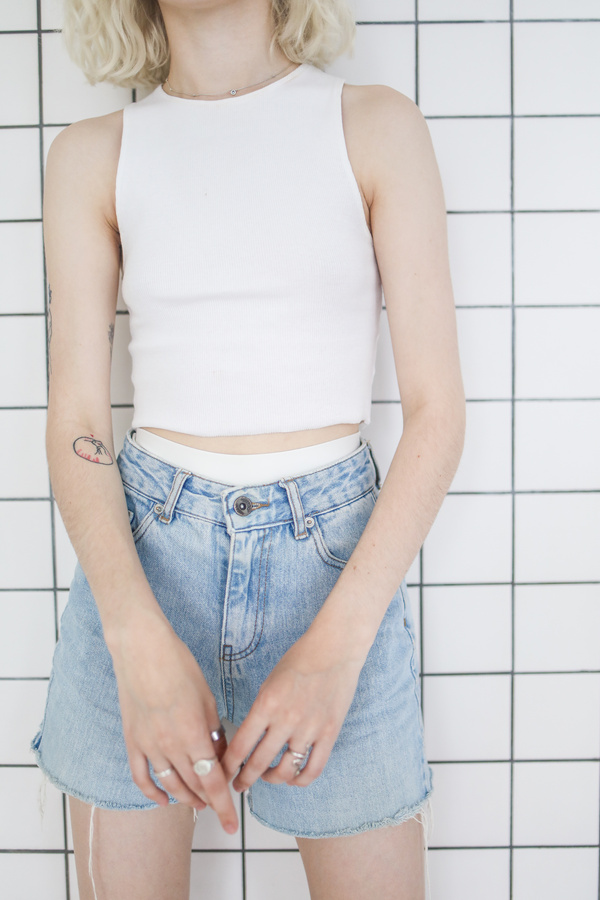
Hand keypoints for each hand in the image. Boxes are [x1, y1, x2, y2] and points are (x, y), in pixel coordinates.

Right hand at [110, 609, 237, 833]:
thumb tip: (218, 753)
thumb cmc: (178, 665)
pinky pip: (141, 776)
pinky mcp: (132, 740)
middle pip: (192, 786)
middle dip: (208, 802)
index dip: (224, 805)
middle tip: (219, 808)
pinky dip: (152, 792)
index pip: (212, 781)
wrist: (141, 649)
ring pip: (169, 784)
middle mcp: (170, 745)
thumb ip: (212, 730)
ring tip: (197, 805)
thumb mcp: (206, 696)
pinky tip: (163, 800)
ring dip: (185, 798)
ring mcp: (148, 745)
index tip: (232, 823)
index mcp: (193, 733)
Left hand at [220, 627, 364, 790]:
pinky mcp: (329, 734)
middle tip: (238, 784)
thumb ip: (260, 711)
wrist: (334, 649)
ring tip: (267, 777)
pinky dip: (300, 780)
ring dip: (271, 780)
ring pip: (285, 771)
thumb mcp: (269, 681)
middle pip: (258, 763)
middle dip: (244, 779)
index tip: (222, 773)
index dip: (227, 766)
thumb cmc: (300, 660)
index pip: (240, 746)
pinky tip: (293, 778)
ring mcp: (309, 730)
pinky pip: (313, 769)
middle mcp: (286, 720)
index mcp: (267, 705)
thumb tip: (250, 737)